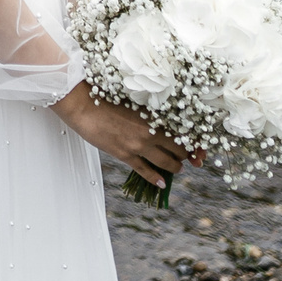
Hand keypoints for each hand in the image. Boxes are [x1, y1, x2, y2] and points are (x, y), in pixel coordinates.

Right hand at [51, 81, 200, 187]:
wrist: (83, 105)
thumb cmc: (105, 98)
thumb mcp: (133, 101)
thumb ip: (149, 112)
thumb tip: (162, 120)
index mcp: (155, 116)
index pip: (184, 133)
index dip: (194, 143)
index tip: (198, 148)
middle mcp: (151, 132)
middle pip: (180, 150)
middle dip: (187, 156)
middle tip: (190, 159)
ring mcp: (138, 145)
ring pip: (167, 163)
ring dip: (175, 168)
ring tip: (177, 168)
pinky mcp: (125, 155)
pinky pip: (145, 171)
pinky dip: (155, 178)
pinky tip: (161, 183)